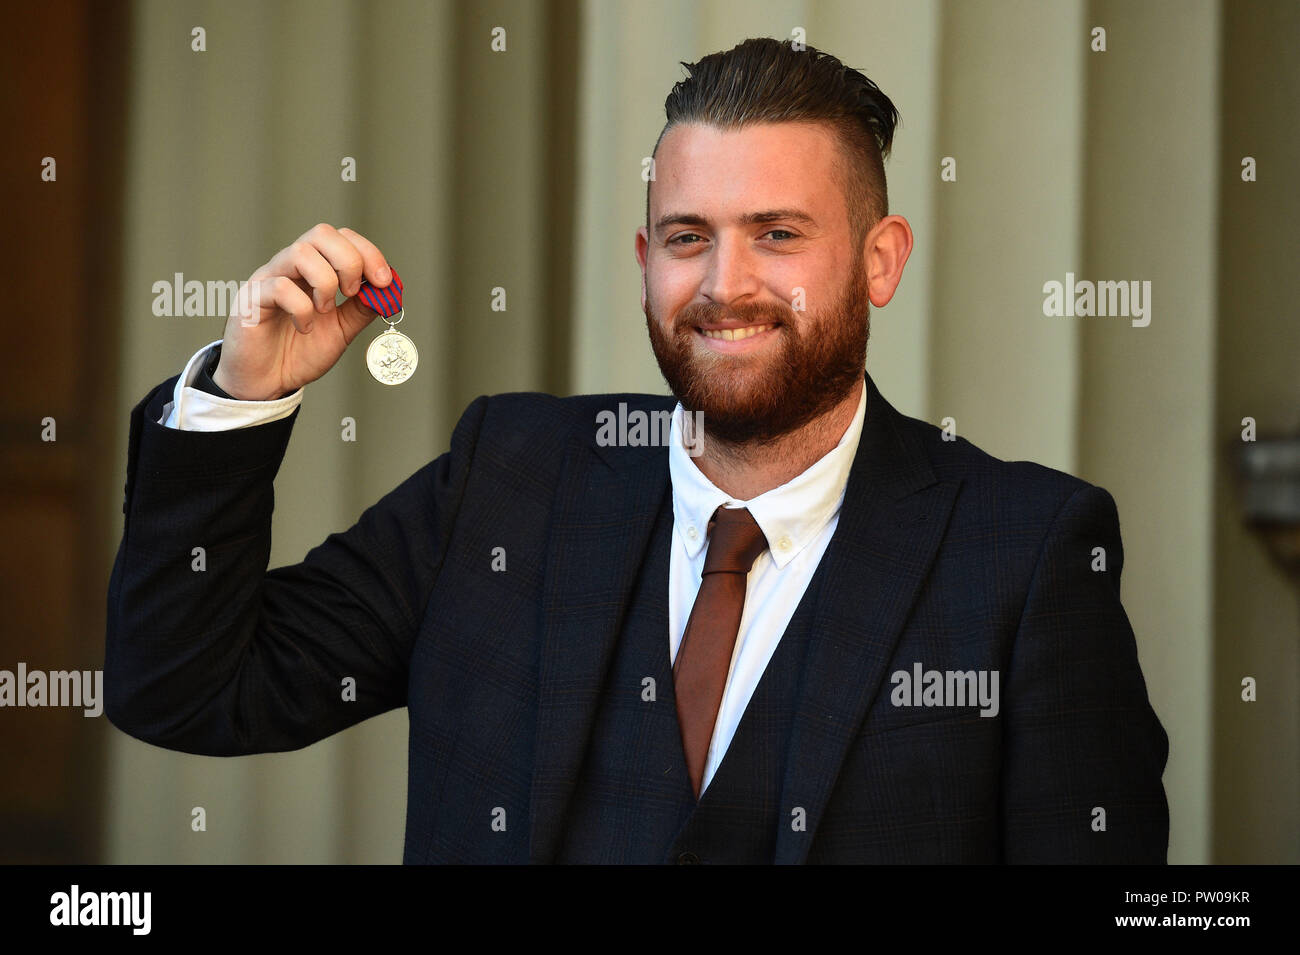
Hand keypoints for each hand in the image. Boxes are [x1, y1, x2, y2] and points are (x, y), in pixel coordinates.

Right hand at [212, 223, 392, 399]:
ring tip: (325, 310)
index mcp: (313, 269)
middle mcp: (290, 267)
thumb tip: (389, 291)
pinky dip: (302, 308)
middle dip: (349, 261)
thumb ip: (362, 309)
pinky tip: (306, 328)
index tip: (383, 281)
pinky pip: (280, 287)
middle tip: (352, 293)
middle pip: (321, 234)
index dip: (367, 252)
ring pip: (301, 252)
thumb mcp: (342, 330)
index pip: (341, 238)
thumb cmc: (300, 352)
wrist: (269, 382)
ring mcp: (269, 279)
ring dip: (325, 282)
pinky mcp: (252, 299)